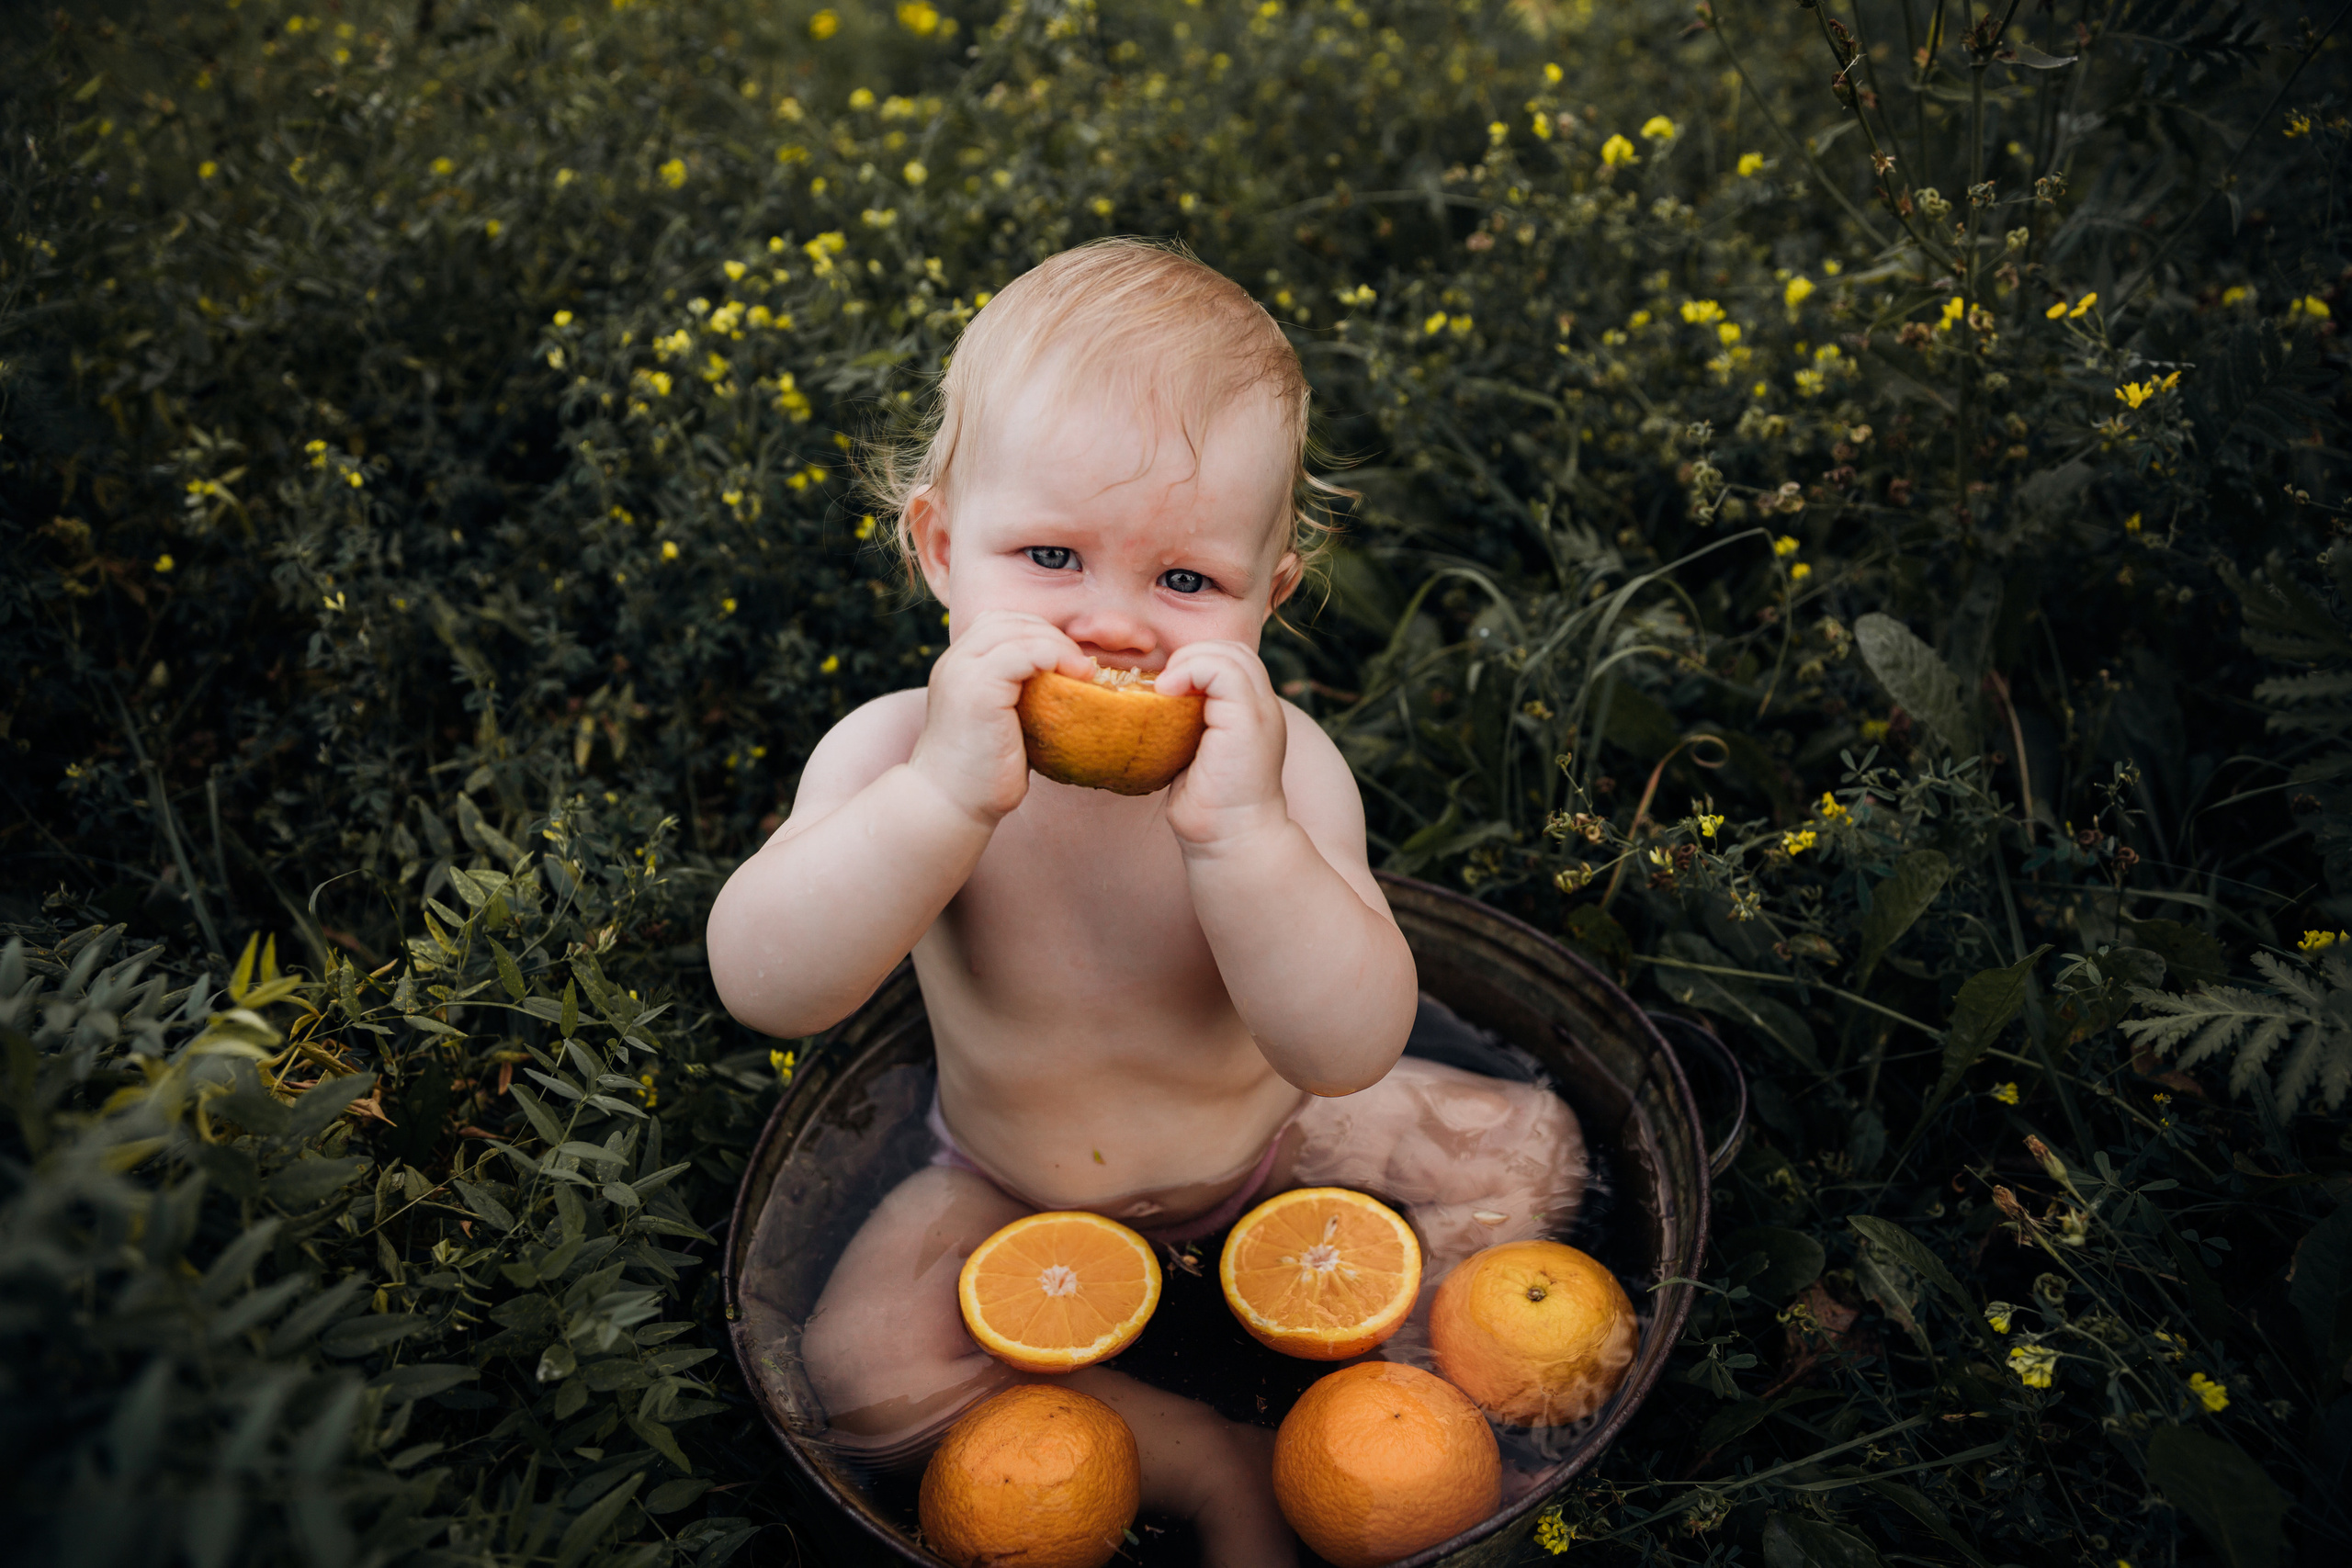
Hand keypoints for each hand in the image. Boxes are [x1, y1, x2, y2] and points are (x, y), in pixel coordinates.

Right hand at [907, 610, 1092, 823]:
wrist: (949, 804)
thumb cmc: (981, 773)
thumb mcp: (1000, 722)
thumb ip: (1018, 694)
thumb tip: (1065, 683)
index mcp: (958, 665)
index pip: (1000, 623)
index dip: (1038, 634)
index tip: (1067, 662)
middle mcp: (955, 661)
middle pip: (1010, 620)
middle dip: (1051, 635)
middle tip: (1081, 666)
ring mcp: (962, 671)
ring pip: (1019, 630)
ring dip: (1058, 645)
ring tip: (1083, 671)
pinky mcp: (977, 688)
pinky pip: (1024, 652)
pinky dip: (1055, 657)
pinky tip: (1075, 678)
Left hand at [1153, 641, 1290, 849]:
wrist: (1232, 841)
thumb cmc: (1208, 807)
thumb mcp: (1196, 753)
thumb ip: (1189, 723)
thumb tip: (1153, 701)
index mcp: (1252, 713)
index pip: (1230, 659)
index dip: (1196, 662)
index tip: (1165, 691)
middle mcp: (1264, 707)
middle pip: (1232, 649)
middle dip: (1192, 656)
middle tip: (1163, 687)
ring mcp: (1261, 712)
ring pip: (1229, 652)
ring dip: (1189, 661)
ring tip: (1166, 689)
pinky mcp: (1248, 720)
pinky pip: (1223, 669)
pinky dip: (1191, 670)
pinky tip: (1168, 693)